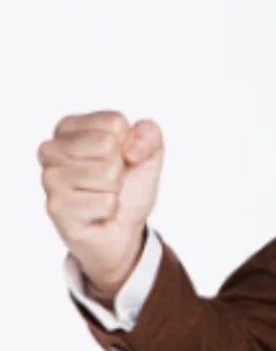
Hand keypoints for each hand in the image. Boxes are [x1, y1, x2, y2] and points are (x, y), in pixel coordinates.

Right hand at [38, 111, 164, 294]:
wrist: (123, 229)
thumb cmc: (128, 186)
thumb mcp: (148, 154)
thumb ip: (149, 134)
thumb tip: (132, 148)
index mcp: (69, 128)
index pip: (114, 122)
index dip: (129, 144)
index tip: (120, 159)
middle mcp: (51, 149)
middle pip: (108, 144)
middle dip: (120, 167)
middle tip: (110, 181)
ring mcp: (50, 178)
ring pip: (108, 173)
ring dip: (115, 190)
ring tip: (102, 196)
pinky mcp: (56, 206)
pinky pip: (106, 202)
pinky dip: (110, 210)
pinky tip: (96, 214)